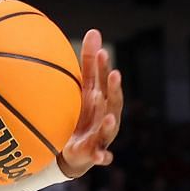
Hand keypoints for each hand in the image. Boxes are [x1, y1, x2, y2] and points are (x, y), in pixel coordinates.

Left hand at [56, 29, 122, 177]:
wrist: (74, 150)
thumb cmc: (82, 113)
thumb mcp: (83, 87)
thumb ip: (89, 63)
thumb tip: (95, 31)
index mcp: (102, 99)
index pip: (105, 81)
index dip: (105, 67)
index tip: (103, 52)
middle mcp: (107, 116)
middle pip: (113, 102)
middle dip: (115, 89)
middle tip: (115, 74)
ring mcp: (102, 136)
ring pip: (109, 129)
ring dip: (109, 123)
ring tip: (109, 118)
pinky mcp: (94, 153)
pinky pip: (101, 156)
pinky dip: (103, 157)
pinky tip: (104, 158)